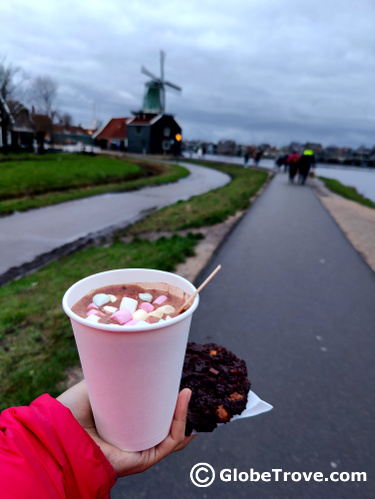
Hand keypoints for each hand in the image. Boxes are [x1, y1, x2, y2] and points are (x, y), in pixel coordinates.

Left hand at [57, 380, 194, 476]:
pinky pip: (170, 442)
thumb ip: (114, 375)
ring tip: (186, 391)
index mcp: (125, 425)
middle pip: (166, 426)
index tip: (173, 381)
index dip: (166, 402)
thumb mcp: (99, 386)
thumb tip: (132, 354)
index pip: (153, 417)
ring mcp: (140, 451)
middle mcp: (134, 439)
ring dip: (183, 412)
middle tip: (184, 385)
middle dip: (180, 408)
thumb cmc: (72, 410)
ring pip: (173, 434)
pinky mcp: (142, 459)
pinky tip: (183, 401)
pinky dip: (180, 423)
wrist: (59, 428)